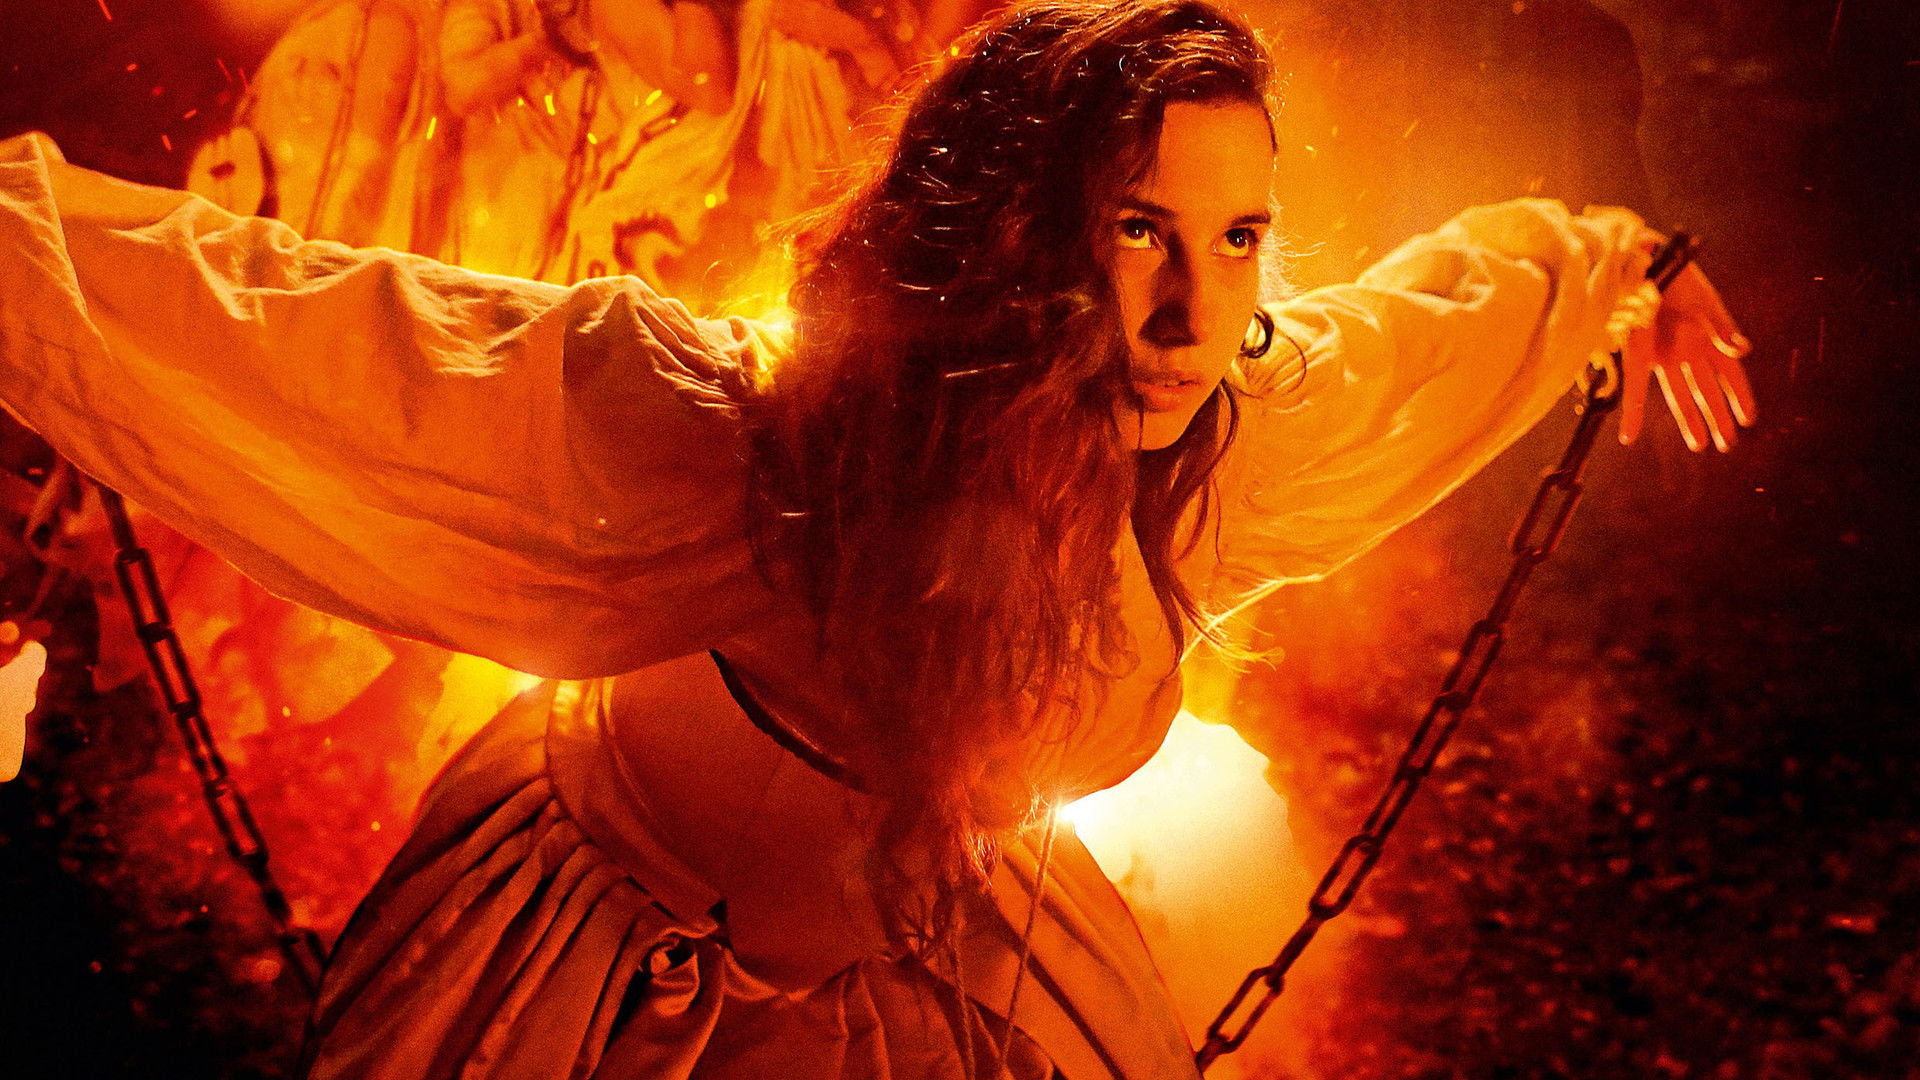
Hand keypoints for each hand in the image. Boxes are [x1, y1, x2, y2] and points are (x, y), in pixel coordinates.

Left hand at [1618, 257, 1757, 450]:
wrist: (1644, 260)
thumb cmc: (1680, 279)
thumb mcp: (1705, 304)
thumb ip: (1722, 330)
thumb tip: (1744, 352)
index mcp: (1711, 338)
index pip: (1730, 376)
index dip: (1740, 398)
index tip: (1749, 419)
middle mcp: (1689, 351)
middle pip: (1705, 392)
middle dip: (1717, 418)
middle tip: (1727, 445)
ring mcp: (1664, 355)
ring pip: (1681, 395)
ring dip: (1690, 420)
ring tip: (1700, 445)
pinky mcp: (1638, 355)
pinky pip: (1636, 390)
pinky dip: (1633, 413)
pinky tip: (1629, 435)